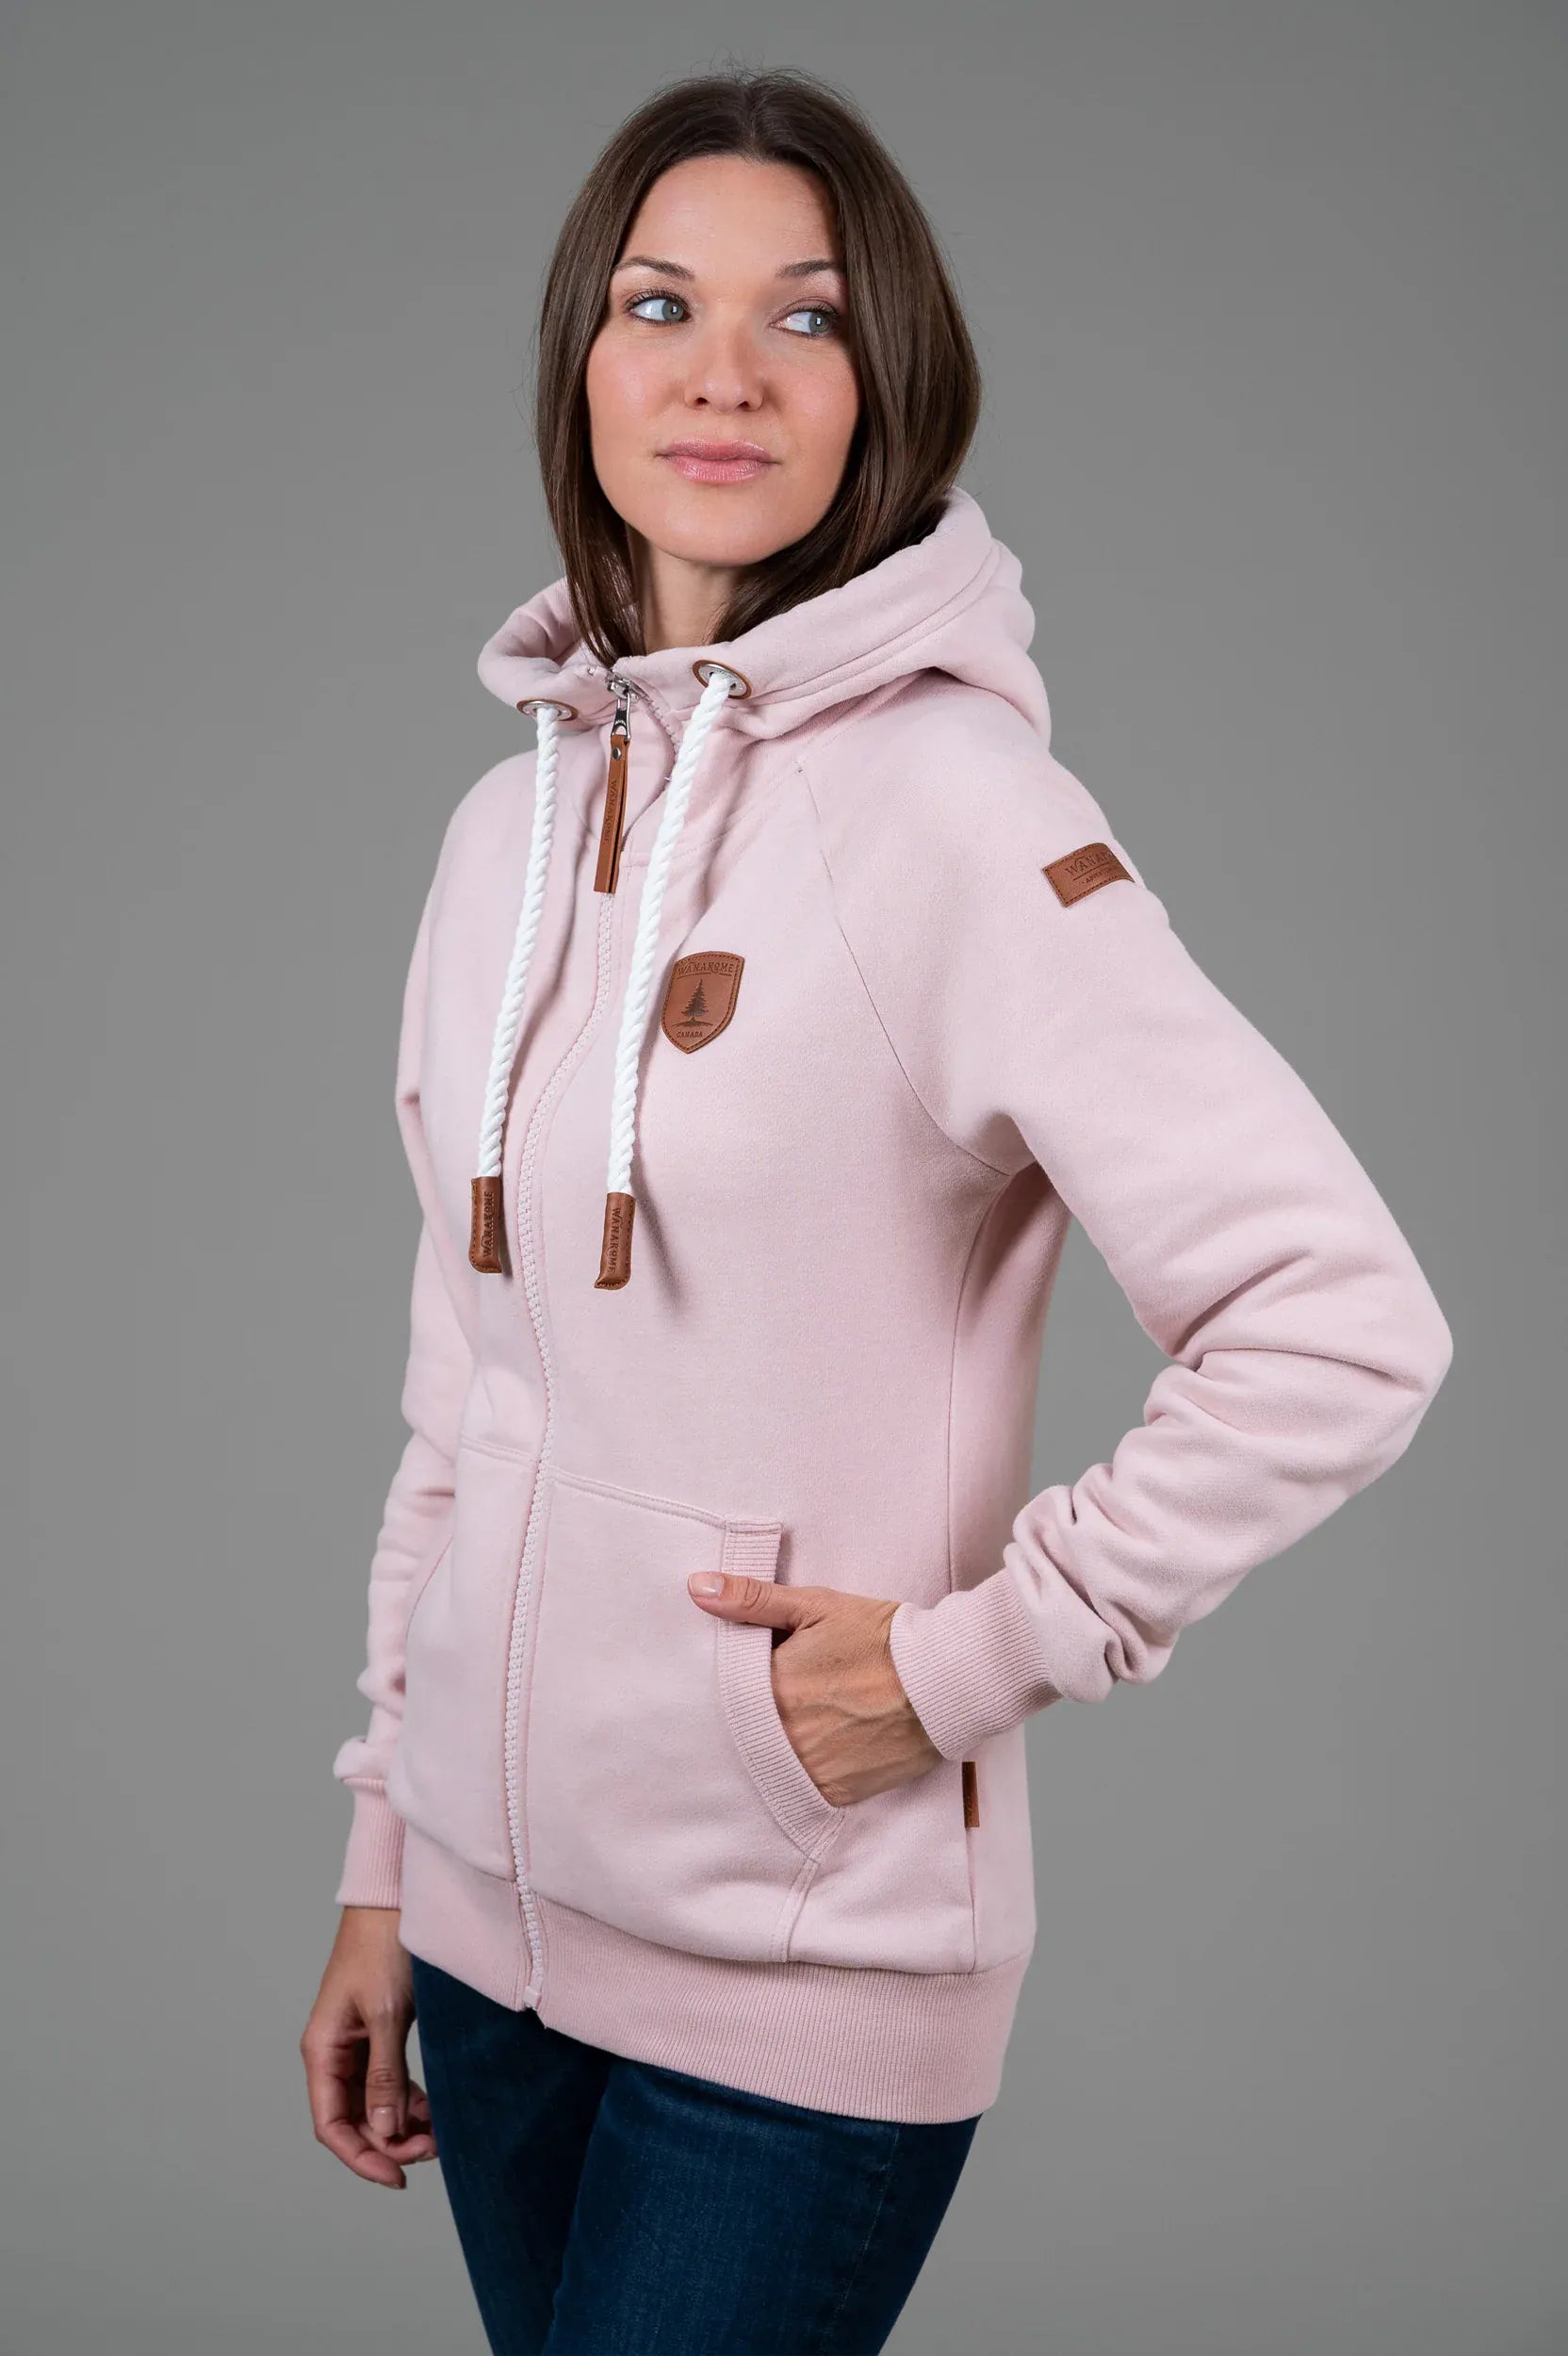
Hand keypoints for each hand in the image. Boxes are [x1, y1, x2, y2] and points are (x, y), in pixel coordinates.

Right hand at [300, 1907, 437, 2188]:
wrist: (396, 1898)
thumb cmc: (384, 1946)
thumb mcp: (387, 2013)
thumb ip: (384, 2075)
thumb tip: (385, 2131)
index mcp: (323, 2050)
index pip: (331, 2125)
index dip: (361, 2157)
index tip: (398, 2177)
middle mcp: (335, 2052)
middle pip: (354, 2120)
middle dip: (390, 2143)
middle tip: (434, 2150)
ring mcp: (357, 2044)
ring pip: (374, 2104)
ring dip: (402, 2125)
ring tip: (440, 2134)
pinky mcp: (380, 2033)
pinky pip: (389, 2082)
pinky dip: (410, 2100)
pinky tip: (435, 2108)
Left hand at [687, 1571, 941, 1806]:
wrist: (943, 1681)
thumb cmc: (880, 1637)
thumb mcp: (816, 1607)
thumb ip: (752, 1600)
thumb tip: (696, 1588)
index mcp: (769, 1689)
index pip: (725, 1696)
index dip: (730, 1688)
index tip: (739, 1681)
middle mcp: (781, 1736)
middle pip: (745, 1733)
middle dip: (751, 1720)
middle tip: (779, 1703)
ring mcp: (808, 1770)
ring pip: (771, 1763)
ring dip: (775, 1748)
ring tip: (800, 1726)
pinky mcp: (835, 1794)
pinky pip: (801, 1789)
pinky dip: (803, 1772)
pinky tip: (818, 1749)